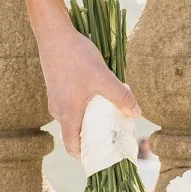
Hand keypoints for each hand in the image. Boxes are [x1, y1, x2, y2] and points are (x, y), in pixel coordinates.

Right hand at [37, 19, 139, 161]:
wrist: (54, 33)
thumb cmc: (77, 57)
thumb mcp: (103, 77)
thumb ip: (120, 96)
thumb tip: (136, 113)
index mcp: (67, 114)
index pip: (73, 147)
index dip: (86, 157)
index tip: (102, 158)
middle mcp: (58, 110)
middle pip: (74, 134)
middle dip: (92, 139)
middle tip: (112, 136)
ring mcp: (56, 98)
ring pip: (73, 118)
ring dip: (89, 120)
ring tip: (109, 114)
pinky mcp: (56, 87)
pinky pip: (71, 106)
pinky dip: (84, 107)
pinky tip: (97, 94)